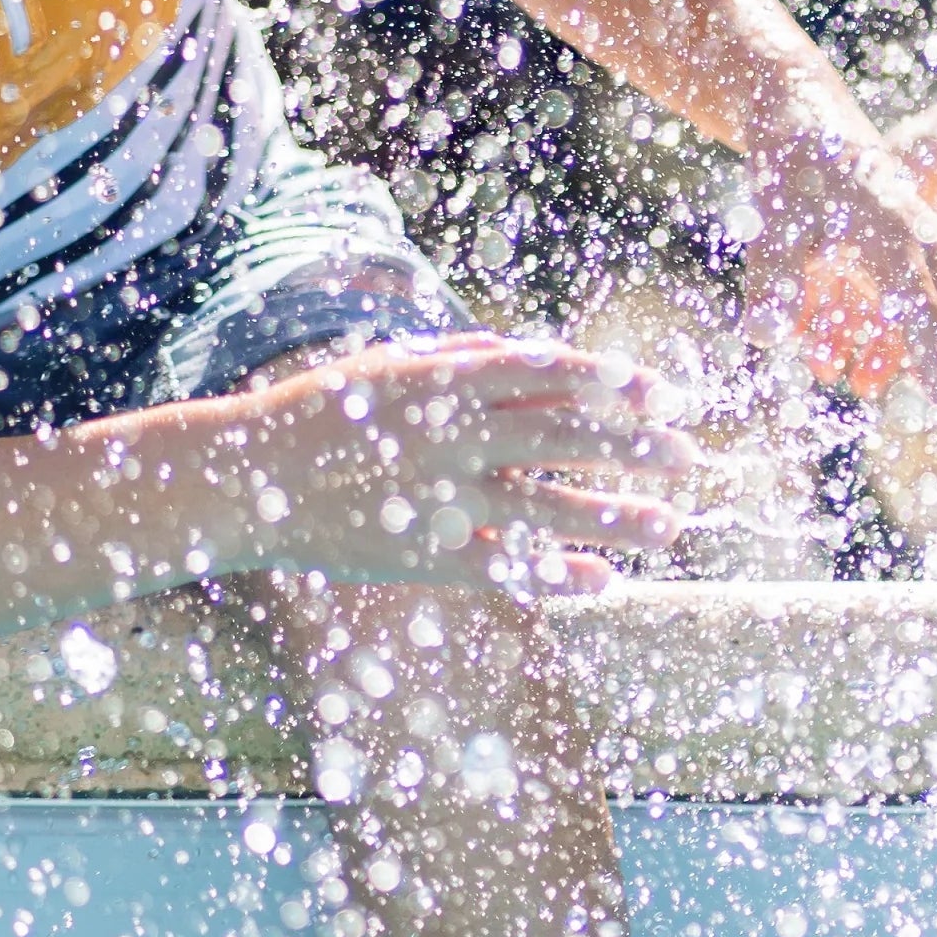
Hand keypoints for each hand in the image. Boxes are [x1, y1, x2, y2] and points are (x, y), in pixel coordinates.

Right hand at [209, 337, 703, 584]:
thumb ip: (466, 359)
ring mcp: (441, 499)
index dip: (609, 382)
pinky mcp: (426, 554)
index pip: (546, 373)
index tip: (659, 393)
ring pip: (547, 509)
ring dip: (617, 518)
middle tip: (690, 456)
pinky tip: (605, 583)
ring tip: (674, 526)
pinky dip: (558, 577)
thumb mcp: (392, 364)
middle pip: (564, 438)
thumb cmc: (324, 411)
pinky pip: (506, 568)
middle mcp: (451, 437)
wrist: (246, 478)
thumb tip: (541, 353)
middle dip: (633, 447)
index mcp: (443, 382)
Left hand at [736, 129, 936, 475]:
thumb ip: (775, 276)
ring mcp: (915, 248)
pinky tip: (923, 385)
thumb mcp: (776, 212)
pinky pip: (919, 309)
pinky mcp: (898, 249)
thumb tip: (767, 340)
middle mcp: (918, 249)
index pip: (932, 330)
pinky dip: (925, 351)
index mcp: (897, 243)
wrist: (800, 102)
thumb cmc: (792, 153)